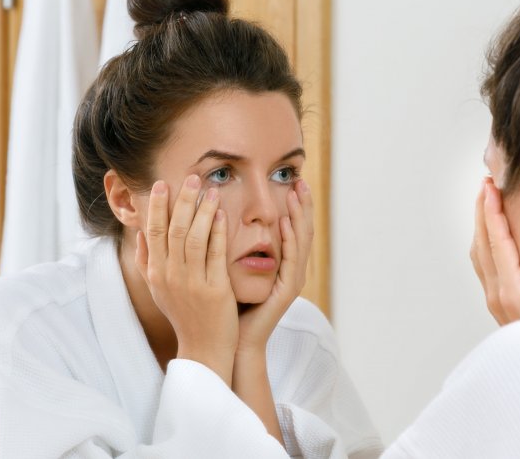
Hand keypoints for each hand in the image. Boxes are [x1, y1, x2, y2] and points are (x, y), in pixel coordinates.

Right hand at [135, 175, 238, 384]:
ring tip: (211, 189)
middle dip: (182, 201)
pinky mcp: (215, 289)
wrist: (203, 349)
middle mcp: (170, 276)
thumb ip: (147, 261)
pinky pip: (216, 254)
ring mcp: (192, 283)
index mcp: (156, 273)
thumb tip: (140, 233)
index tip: (161, 183)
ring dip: (202, 211)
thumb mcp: (159, 289)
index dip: (156, 206)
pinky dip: (218, 232)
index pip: (152, 231)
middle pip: (172, 229)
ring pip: (193, 238)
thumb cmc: (183, 315)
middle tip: (191, 177)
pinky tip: (223, 214)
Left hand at [236, 179, 313, 353]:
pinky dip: (290, 240)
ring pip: (301, 242)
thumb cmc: (227, 305)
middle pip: (302, 230)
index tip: (290, 179)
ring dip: (300, 216)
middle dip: (302, 204)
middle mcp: (291, 270)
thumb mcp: (230, 267)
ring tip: (297, 193)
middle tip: (299, 179)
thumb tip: (217, 215)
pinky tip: (287, 223)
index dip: (293, 205)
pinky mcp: (286, 292)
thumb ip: (233, 245)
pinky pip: (291, 261)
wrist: (231, 341)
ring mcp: (291, 281)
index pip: (291, 228)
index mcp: (280, 264)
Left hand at [471, 178, 519, 325]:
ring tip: (488, 200)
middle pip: (482, 244)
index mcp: (513, 293)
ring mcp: (495, 300)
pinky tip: (493, 233)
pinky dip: (485, 241)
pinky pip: (484, 265)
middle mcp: (498, 295)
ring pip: (479, 254)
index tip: (491, 188)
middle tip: (486, 182)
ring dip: (481, 225)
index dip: (493, 213)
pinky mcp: (499, 303)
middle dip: (482, 211)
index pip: (498, 244)